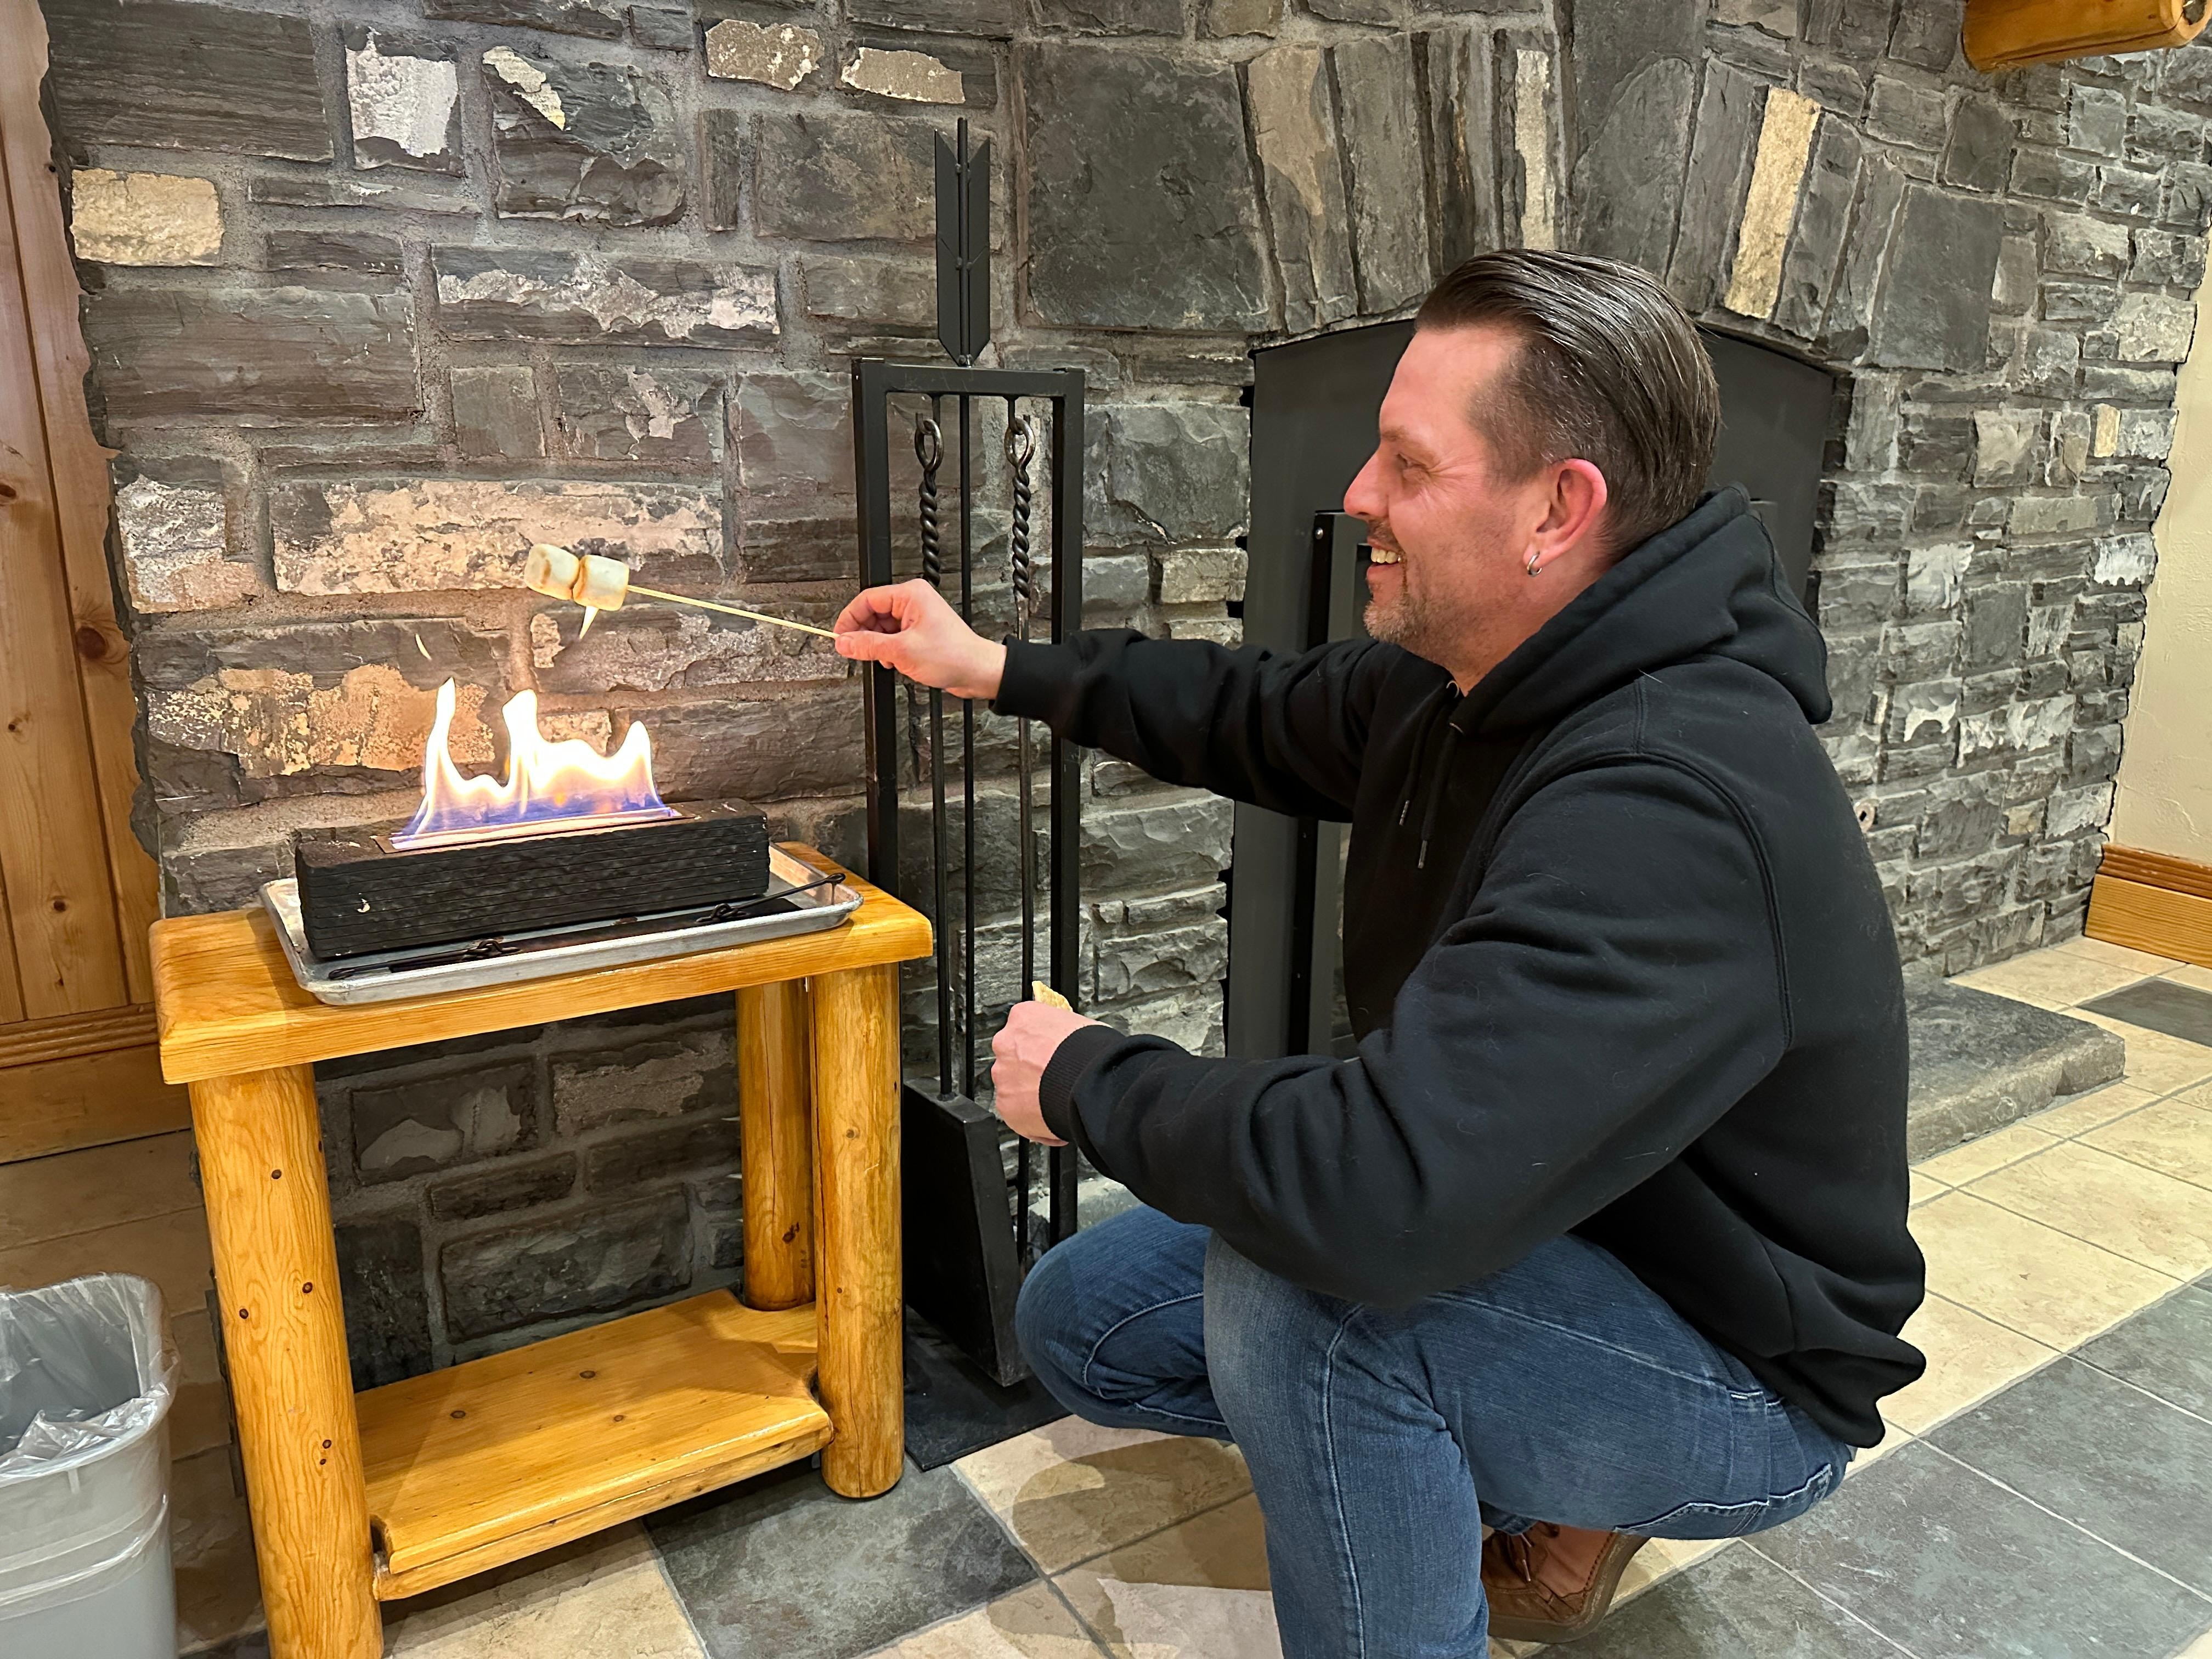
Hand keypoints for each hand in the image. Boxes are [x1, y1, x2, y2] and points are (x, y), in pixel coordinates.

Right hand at [834, 580, 1006, 699]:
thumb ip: (868, 645)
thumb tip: (845, 642)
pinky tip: (896, 661)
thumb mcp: (902, 651)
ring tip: (887, 659)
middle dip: (865, 635)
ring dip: (878, 646)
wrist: (978, 672)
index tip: (840, 637)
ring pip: (881, 628)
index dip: (850, 619)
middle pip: (873, 614)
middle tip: (857, 652)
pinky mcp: (919, 633)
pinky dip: (889, 651)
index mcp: (910, 595)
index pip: (867, 599)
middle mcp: (913, 602)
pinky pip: (893, 638)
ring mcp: (916, 618)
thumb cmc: (954, 655)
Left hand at [990, 999, 1100, 1144]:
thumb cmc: (1090, 1053)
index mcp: (1023, 1017)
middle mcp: (1006, 1043)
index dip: (1038, 1042)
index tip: (1048, 1051)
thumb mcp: (1078, 1025)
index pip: (1023, 1027)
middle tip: (1050, 1076)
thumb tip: (1067, 1039)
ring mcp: (1003, 1075)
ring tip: (1053, 1097)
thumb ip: (1061, 1032)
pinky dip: (1029, 1115)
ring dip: (1027, 1090)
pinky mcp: (1005, 1104)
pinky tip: (1050, 1114)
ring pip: (1011, 1083)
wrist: (1088, 1084)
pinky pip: (1014, 1111)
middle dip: (1028, 1067)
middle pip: (1012, 1055)